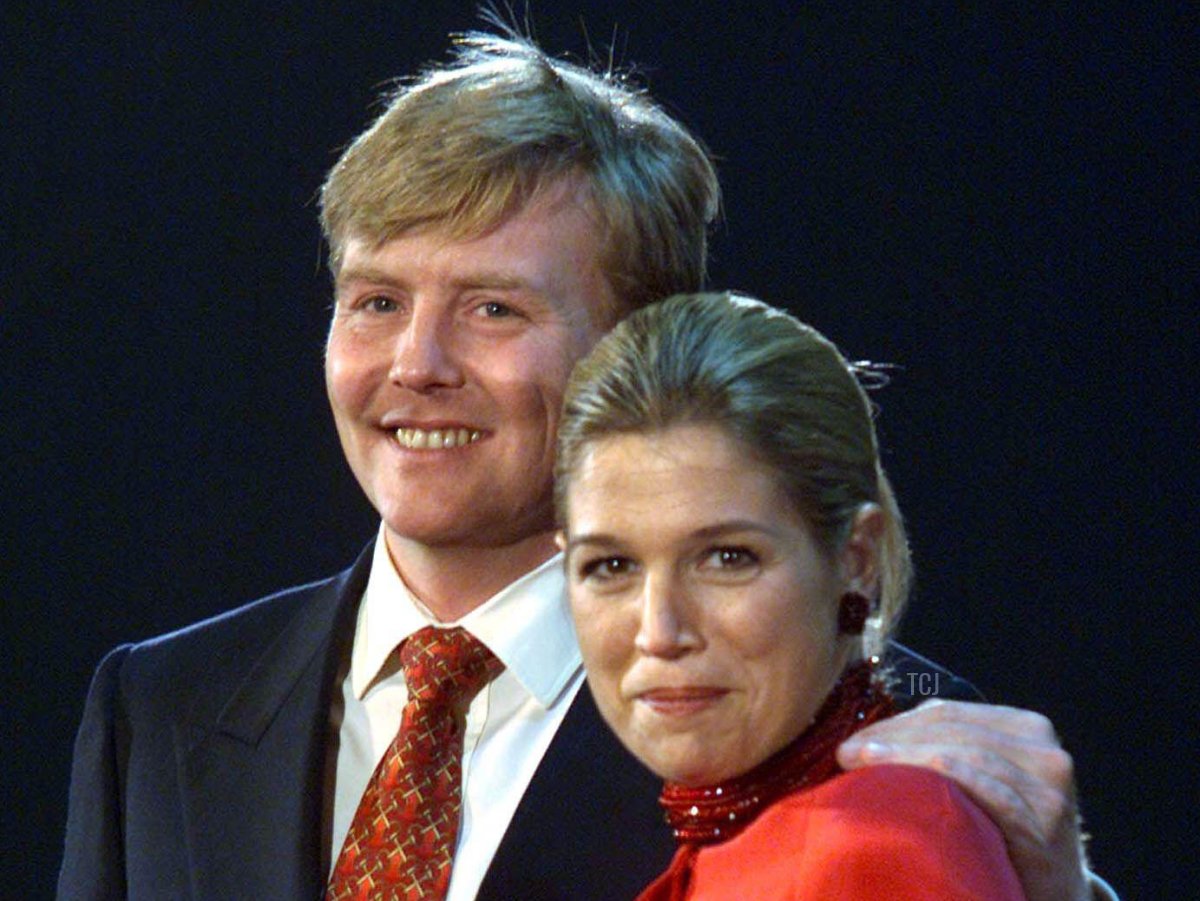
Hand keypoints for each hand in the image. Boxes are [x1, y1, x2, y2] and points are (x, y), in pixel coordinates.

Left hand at [837, 700, 1091, 900]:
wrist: (1056, 898)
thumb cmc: (1006, 839)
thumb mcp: (986, 784)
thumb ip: (949, 752)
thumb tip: (871, 739)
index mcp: (1026, 728)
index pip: (948, 713)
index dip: (896, 723)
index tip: (854, 740)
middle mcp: (1043, 749)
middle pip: (953, 729)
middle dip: (894, 738)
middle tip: (847, 752)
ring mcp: (1048, 783)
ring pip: (965, 753)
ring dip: (905, 754)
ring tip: (860, 762)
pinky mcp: (1044, 819)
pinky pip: (987, 789)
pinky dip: (943, 776)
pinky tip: (906, 782)